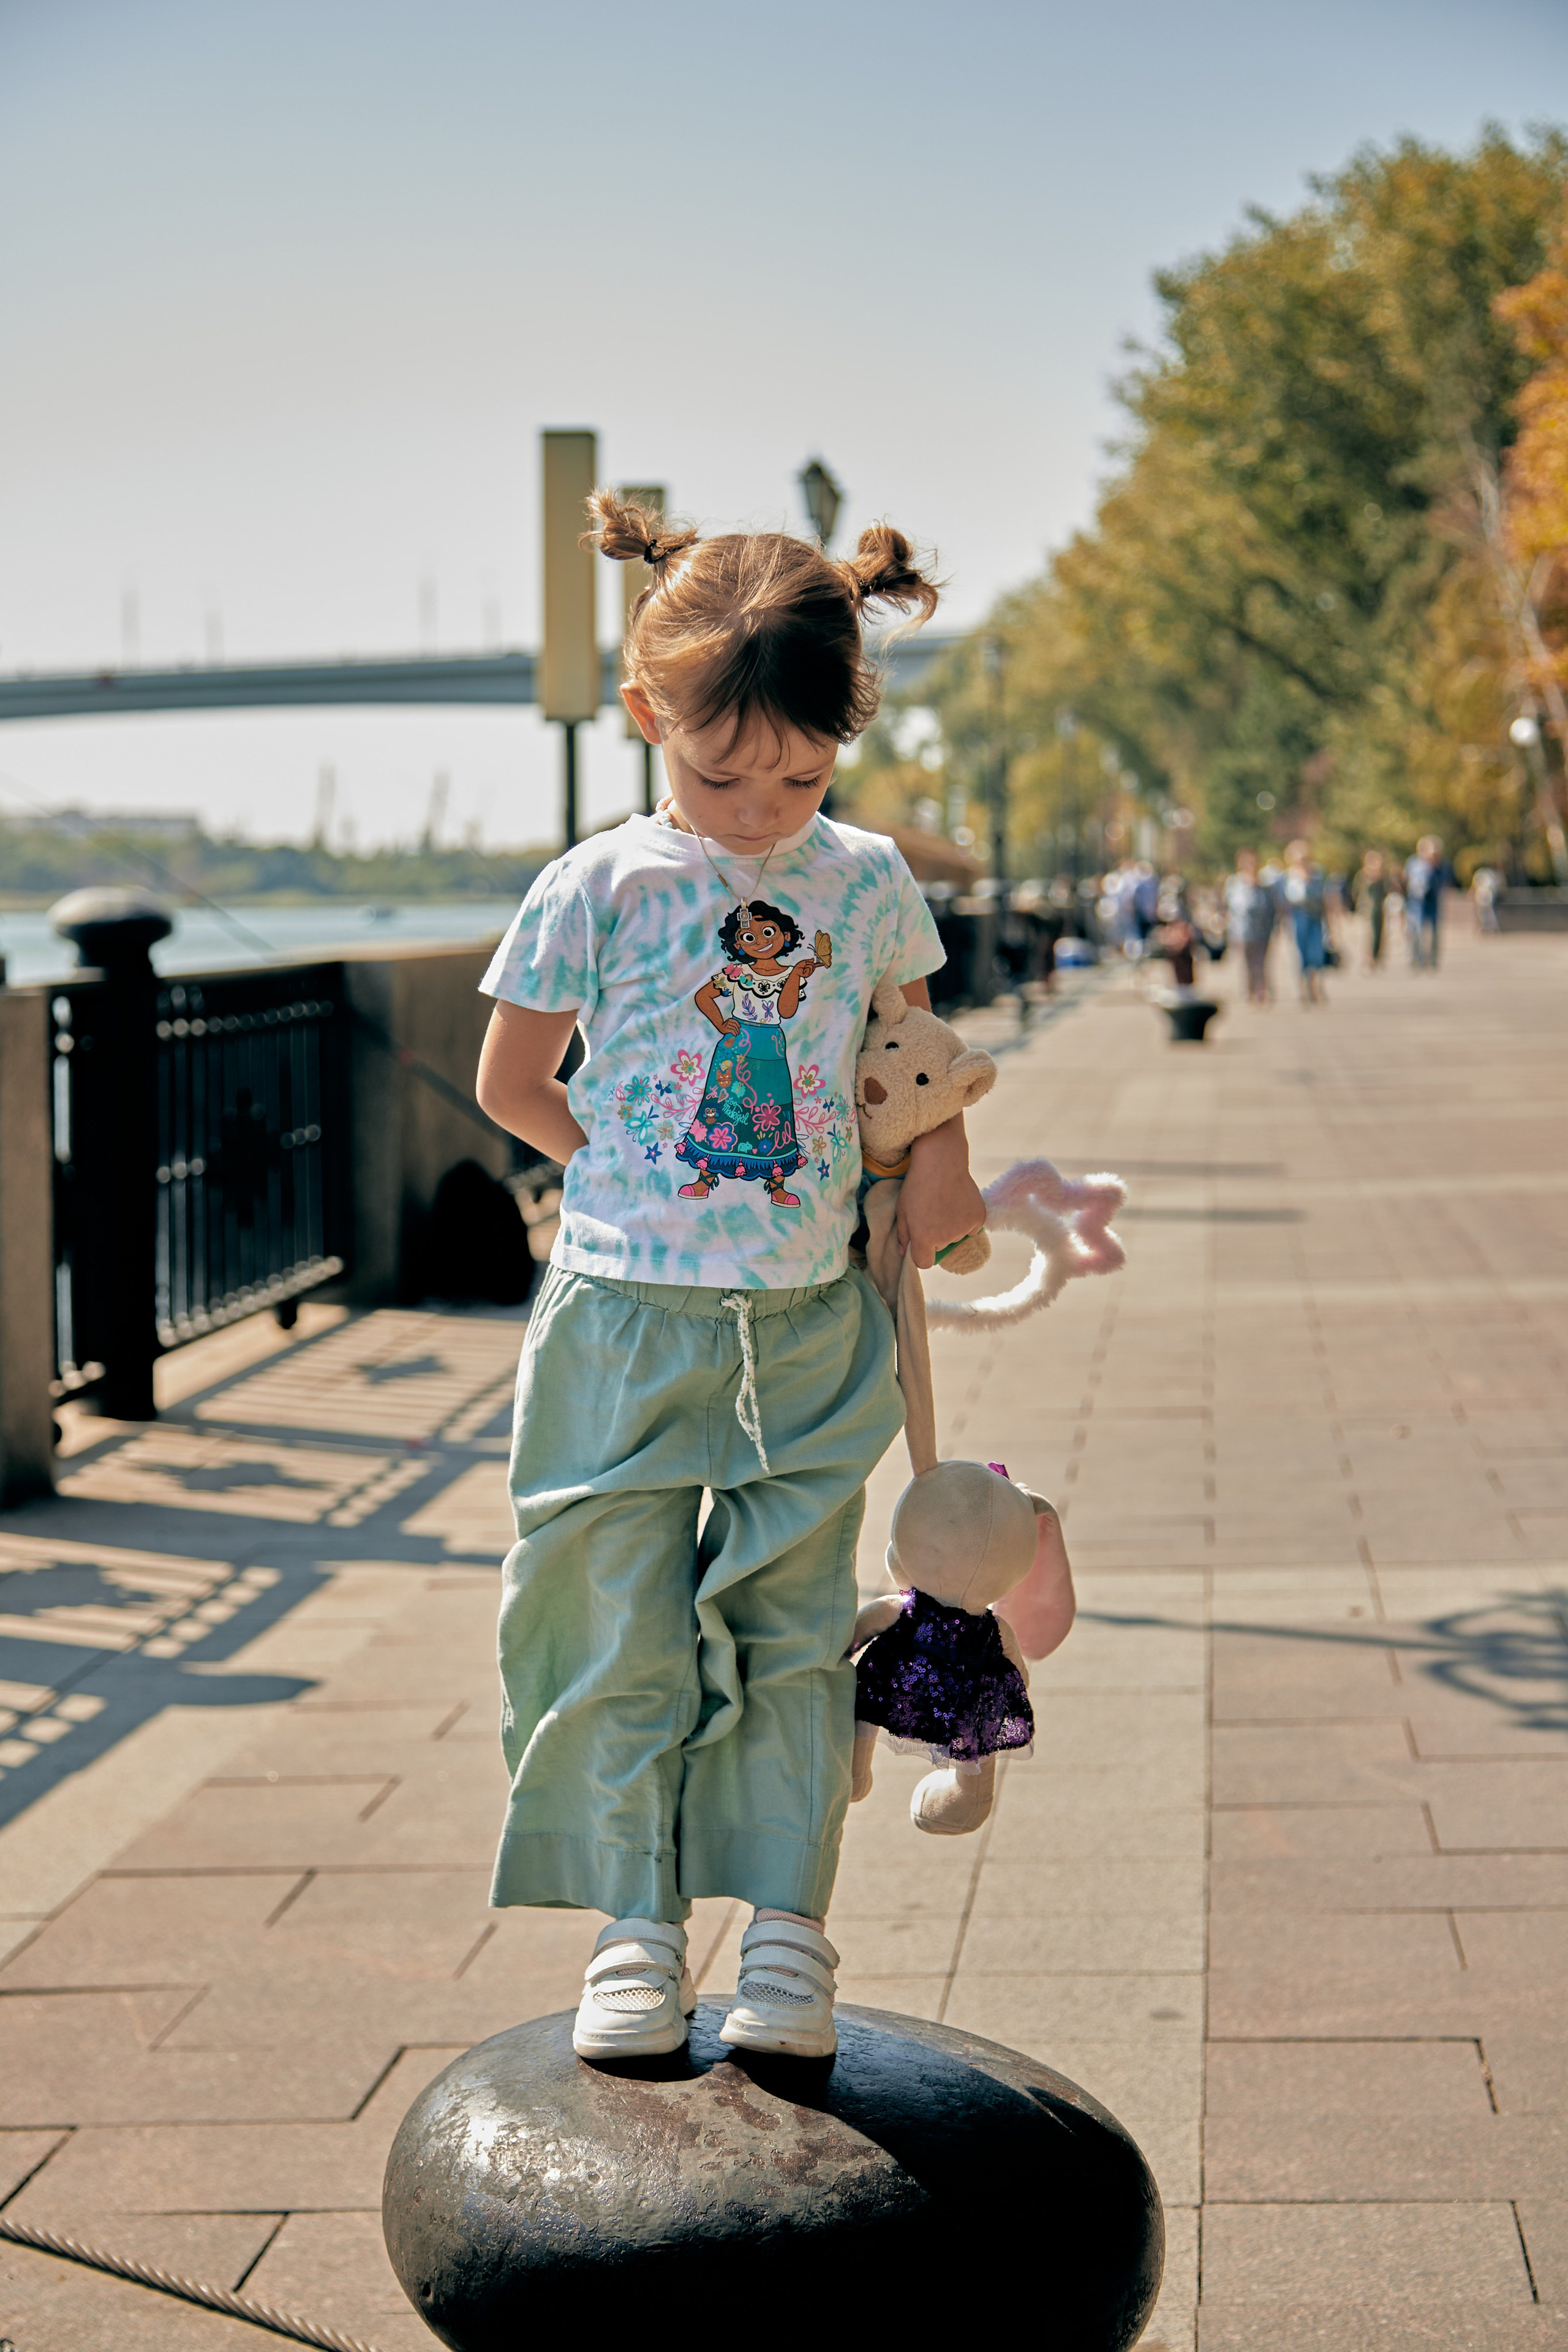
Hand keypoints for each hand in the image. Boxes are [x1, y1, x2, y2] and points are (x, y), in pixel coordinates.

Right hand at [721, 1017, 740, 1034]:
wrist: (719, 1026)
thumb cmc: (725, 1025)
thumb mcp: (729, 1023)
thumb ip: (733, 1024)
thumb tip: (739, 1027)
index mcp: (729, 1019)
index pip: (735, 1021)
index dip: (738, 1024)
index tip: (740, 1027)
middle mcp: (728, 1022)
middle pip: (735, 1025)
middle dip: (737, 1029)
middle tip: (738, 1032)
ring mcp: (727, 1025)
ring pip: (734, 1028)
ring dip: (736, 1032)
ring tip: (737, 1034)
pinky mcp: (726, 1029)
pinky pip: (732, 1031)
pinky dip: (734, 1033)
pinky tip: (735, 1035)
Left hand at [794, 957, 818, 977]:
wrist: (795, 971)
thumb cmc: (798, 966)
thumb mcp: (804, 962)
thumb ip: (809, 960)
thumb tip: (813, 959)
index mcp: (810, 966)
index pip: (816, 965)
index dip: (819, 964)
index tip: (823, 964)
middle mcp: (810, 969)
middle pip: (813, 964)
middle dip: (809, 963)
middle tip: (804, 964)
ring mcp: (810, 972)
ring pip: (811, 966)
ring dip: (807, 965)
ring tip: (803, 968)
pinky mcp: (808, 974)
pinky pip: (809, 968)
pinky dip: (806, 968)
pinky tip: (803, 971)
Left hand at [897, 1116, 986, 1268]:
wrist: (941, 1161)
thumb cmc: (917, 1184)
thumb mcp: (901, 1210)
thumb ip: (902, 1235)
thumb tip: (903, 1252)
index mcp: (924, 1239)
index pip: (924, 1262)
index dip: (921, 1252)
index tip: (921, 1240)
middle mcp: (945, 1238)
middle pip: (940, 1247)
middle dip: (935, 1236)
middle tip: (932, 1212)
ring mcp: (964, 1229)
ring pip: (956, 1237)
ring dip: (951, 1227)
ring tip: (945, 1204)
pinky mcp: (978, 1218)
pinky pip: (971, 1228)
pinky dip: (966, 1220)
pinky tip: (958, 1203)